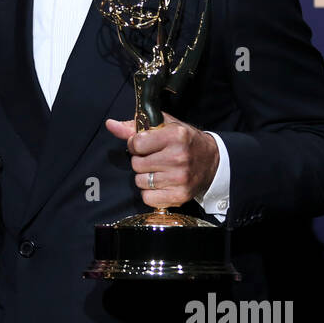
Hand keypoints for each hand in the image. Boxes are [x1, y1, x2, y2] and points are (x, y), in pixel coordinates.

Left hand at [105, 113, 219, 209]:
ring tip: (158, 170)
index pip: (136, 143)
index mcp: (176, 136)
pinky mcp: (180, 196)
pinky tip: (161, 183)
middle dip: (140, 161)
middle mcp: (179, 157)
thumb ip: (134, 126)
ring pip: (140, 181)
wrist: (213, 162)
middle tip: (153, 158)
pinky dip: (150, 193)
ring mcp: (180, 178)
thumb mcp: (164, 127)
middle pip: (136, 164)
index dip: (135, 144)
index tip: (143, 145)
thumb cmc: (185, 141)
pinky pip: (148, 198)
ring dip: (144, 177)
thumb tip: (110, 124)